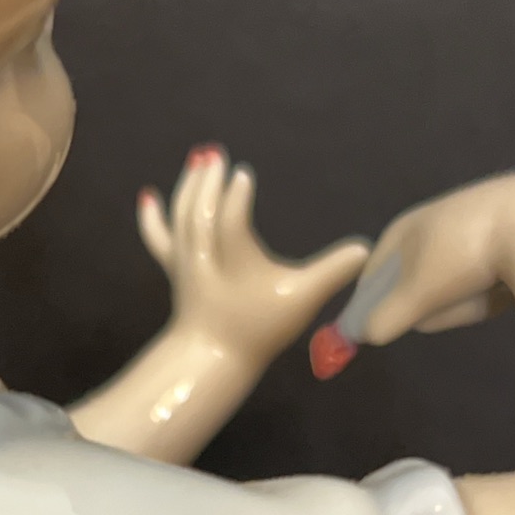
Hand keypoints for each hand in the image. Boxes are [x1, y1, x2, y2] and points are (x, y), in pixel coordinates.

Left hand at [138, 147, 368, 369]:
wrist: (212, 361)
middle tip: (215, 154)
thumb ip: (333, 272)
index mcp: (235, 264)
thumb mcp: (302, 300)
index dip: (235, 198)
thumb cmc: (260, 329)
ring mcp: (187, 263)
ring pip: (182, 219)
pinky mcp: (178, 271)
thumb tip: (366, 249)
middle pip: (199, 213)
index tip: (244, 174)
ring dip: (188, 187)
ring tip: (199, 159)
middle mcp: (205, 259)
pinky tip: (148, 196)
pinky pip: (161, 240)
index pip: (230, 224)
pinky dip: (153, 218)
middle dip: (206, 182)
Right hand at [342, 173, 514, 344]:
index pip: (372, 275)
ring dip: (466, 301)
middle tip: (447, 304)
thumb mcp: (418, 292)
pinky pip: (487, 280)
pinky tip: (510, 288)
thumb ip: (386, 317)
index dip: (372, 306)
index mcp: (405, 228)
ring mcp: (473, 226)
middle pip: (415, 285)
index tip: (377, 330)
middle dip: (432, 304)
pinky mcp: (508, 235)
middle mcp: (434, 222)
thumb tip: (366, 335)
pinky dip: (495, 290)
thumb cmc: (467, 254)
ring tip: (486, 294)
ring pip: (453, 286)